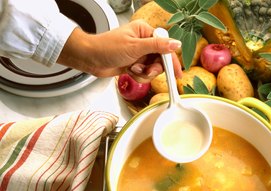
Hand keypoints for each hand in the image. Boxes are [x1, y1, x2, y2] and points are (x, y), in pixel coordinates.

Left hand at [58, 19, 181, 80]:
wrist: (90, 59)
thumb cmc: (107, 48)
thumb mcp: (135, 47)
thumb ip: (157, 46)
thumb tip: (176, 43)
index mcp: (145, 31)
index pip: (165, 46)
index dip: (171, 61)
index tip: (176, 73)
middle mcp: (144, 42)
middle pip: (160, 60)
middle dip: (153, 68)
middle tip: (146, 70)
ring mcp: (139, 54)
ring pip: (152, 69)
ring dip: (143, 72)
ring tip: (132, 69)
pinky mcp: (134, 64)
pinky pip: (144, 73)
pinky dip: (138, 75)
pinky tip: (129, 71)